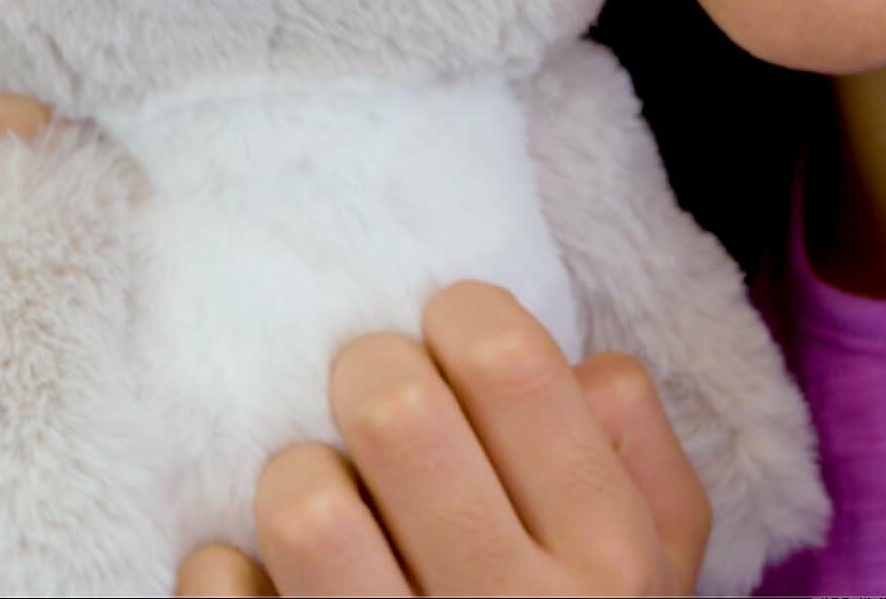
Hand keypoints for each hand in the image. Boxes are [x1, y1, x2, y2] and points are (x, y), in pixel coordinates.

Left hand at [173, 281, 710, 596]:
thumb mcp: (662, 554)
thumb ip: (632, 440)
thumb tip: (567, 356)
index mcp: (609, 557)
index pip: (508, 362)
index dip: (460, 314)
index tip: (449, 335)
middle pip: (394, 410)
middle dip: (371, 376)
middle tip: (378, 402)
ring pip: (303, 505)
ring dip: (302, 477)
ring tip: (332, 496)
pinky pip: (222, 591)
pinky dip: (230, 570)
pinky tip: (278, 585)